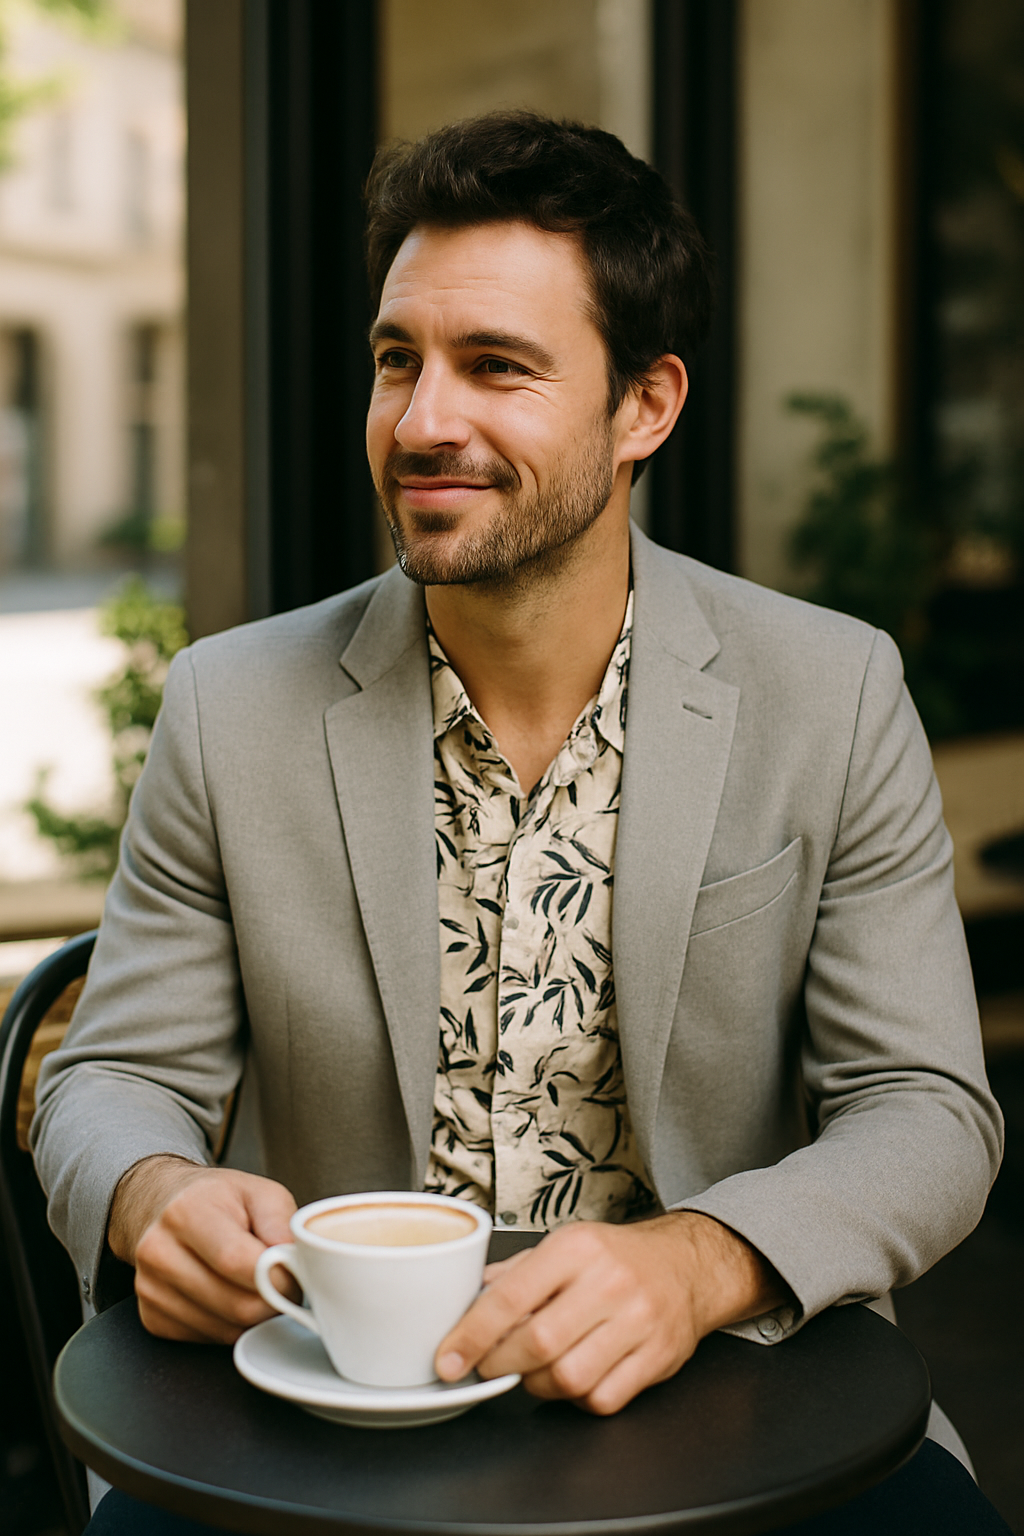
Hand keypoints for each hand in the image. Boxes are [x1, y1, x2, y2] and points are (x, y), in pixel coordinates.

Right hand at [107, 1155, 297, 1344]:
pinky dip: (229, 1325)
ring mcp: (150, 1289)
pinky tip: (227, 1295)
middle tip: (281, 1282)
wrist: (162, 1205)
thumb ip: (283, 1224)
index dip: (279, 1277)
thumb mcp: (259, 1192)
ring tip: (253, 1284)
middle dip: (273, 1301)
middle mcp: (159, 1252)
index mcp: (186, 1212)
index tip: (294, 1273)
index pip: (239, 1263)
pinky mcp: (152, 1317)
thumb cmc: (216, 1199)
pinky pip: (208, 1340)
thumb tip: (297, 1264)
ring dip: (253, 1317)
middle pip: (236, 1306)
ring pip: (225, 1331)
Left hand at [434, 1213, 789, 1414]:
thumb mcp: (564, 1245)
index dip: (472, 1334)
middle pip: (538, 1343)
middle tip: (487, 1366)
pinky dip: (577, 1399)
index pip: (511, 1297)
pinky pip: (602, 1399)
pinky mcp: (657, 1357)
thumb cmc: (617, 1257)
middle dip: (499, 1364)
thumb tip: (464, 1300)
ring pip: (568, 1377)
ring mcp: (638, 1322)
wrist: (686, 1265)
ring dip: (537, 1384)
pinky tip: (573, 1376)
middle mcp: (609, 1282)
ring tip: (532, 1370)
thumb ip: (515, 1274)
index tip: (449, 1359)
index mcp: (576, 1248)